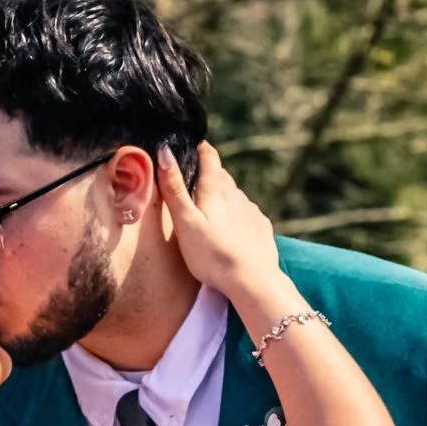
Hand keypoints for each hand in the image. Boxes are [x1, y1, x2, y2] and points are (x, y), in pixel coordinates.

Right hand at [157, 144, 279, 310]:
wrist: (252, 281)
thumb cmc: (212, 254)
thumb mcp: (185, 222)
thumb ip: (174, 188)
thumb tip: (165, 151)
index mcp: (216, 189)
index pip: (209, 156)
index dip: (200, 147)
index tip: (191, 144)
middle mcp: (237, 194)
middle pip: (221, 176)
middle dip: (207, 174)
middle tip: (191, 182)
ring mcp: (251, 210)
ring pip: (233, 195)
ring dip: (221, 196)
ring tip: (208, 211)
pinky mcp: (261, 226)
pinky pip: (245, 213)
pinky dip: (235, 215)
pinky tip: (229, 230)